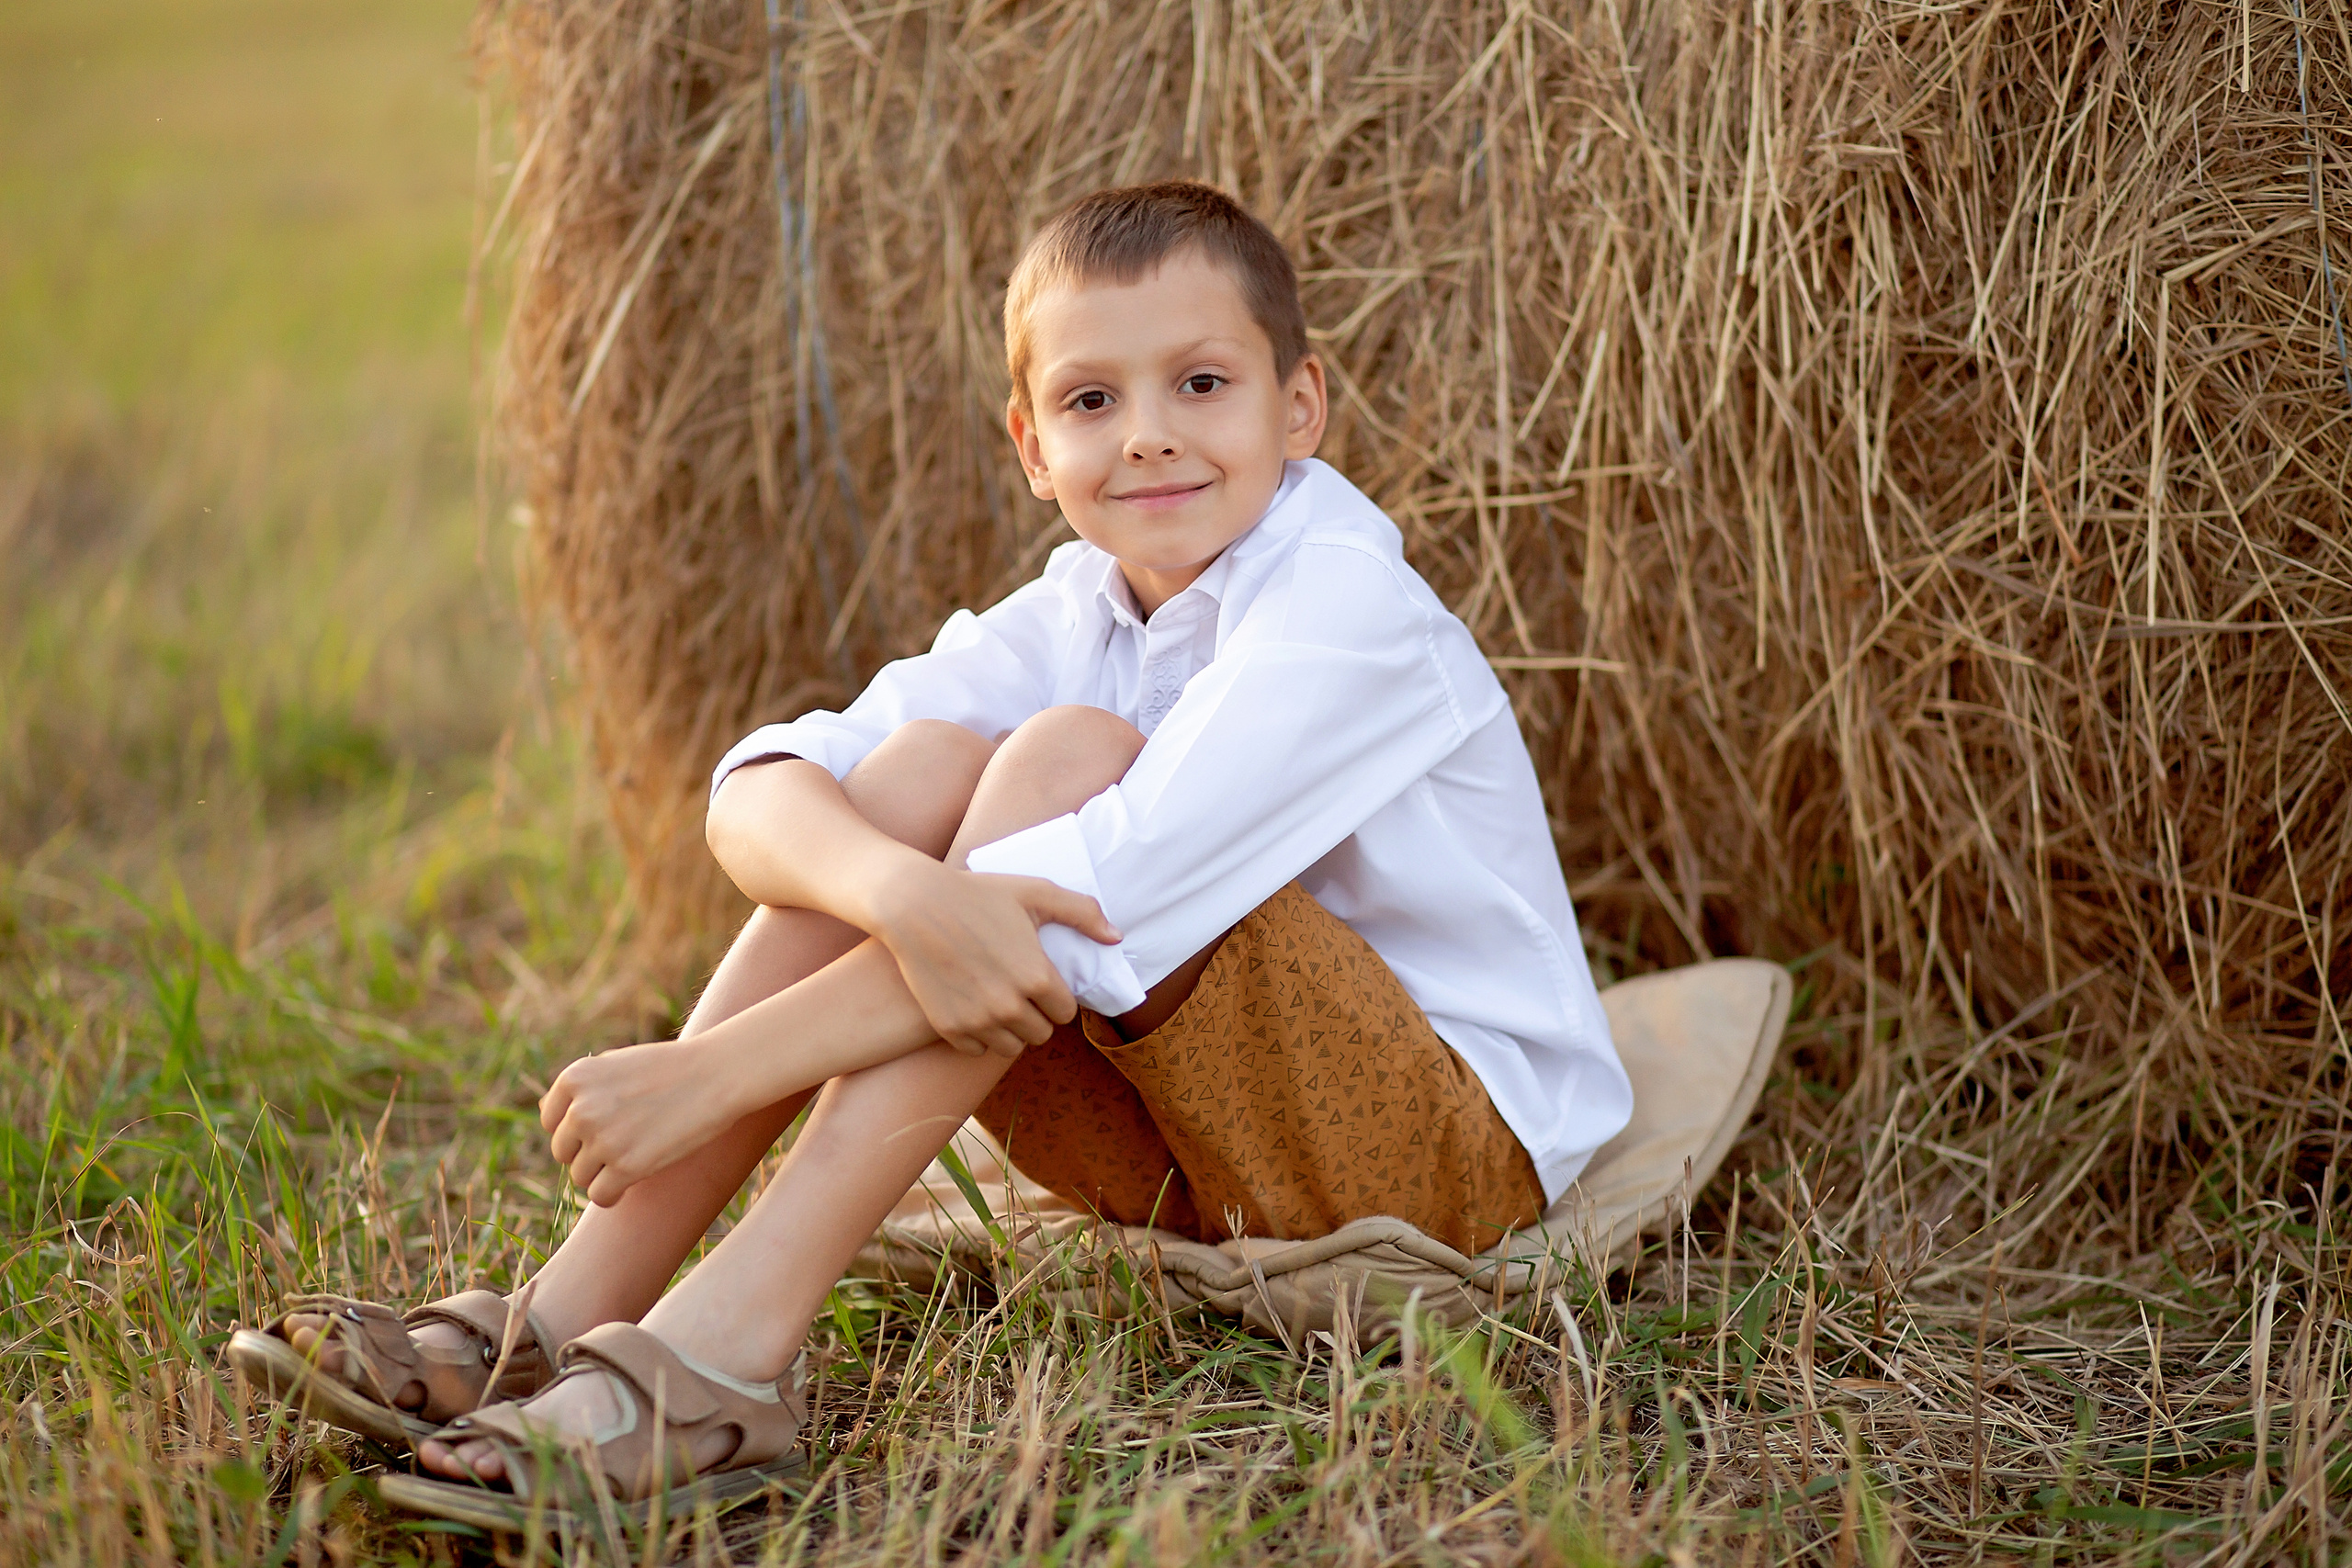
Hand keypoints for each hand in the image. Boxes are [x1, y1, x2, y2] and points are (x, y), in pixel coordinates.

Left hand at [539, 1039, 741, 1205]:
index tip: (606, 1127)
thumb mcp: (616, 1064)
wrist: (718, 1075)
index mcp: (574, 1078)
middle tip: (625, 1143)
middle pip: (563, 1152)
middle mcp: (581, 1109)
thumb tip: (543, 1113)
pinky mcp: (627, 1167)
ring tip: (635, 1156)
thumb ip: (580, 1090)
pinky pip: (600, 1196)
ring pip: (580, 1177)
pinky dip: (613, 1194)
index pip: (551, 1122)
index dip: (577, 1130)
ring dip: (603, 1173)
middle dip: (588, 1153)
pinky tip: (631, 1182)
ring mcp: (603, 1139)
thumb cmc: (671, 1070)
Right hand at [869, 863, 1120, 1057]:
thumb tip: (1116, 938)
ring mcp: (978, 1020)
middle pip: (1041, 1033)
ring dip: (1010, 1030)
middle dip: (1036, 1014)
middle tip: (1018, 991)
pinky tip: (973, 1009)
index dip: (1055, 996)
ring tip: (998, 1002)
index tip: (1041, 982)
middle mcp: (1010, 1006)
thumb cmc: (978, 894)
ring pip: (1011, 1047)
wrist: (912, 904)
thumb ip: (1082, 913)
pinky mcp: (949, 1028)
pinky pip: (977, 1051)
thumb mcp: (1035, 893)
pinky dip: (978, 1036)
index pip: (1065, 1012)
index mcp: (1037, 977)